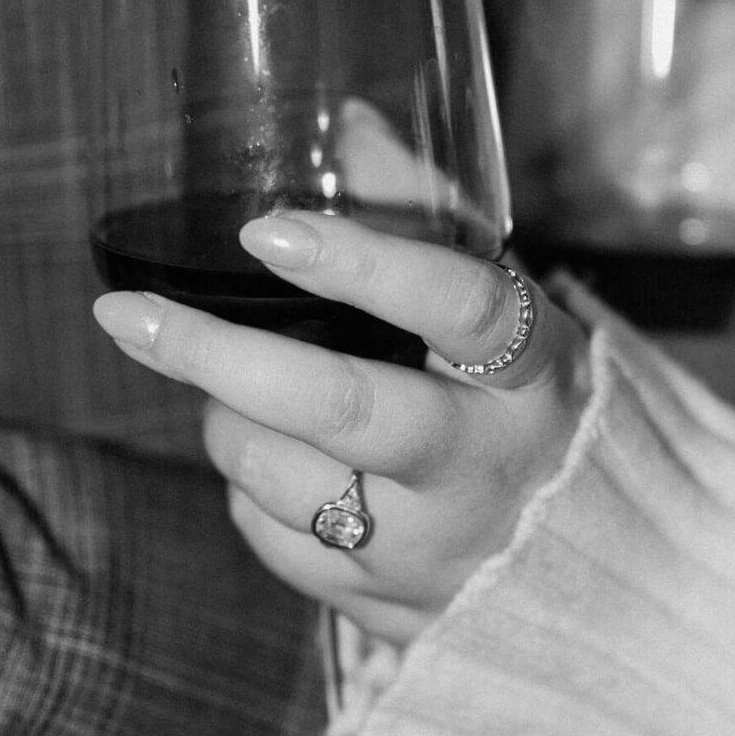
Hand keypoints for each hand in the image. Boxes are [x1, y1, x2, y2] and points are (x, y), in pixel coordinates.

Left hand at [92, 213, 591, 642]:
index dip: (360, 262)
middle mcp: (487, 468)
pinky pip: (276, 542)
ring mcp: (436, 551)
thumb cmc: (531, 407)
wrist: (608, 577)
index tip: (264, 229)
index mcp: (533, 374)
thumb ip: (430, 217)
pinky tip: (275, 461)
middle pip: (337, 406)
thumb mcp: (512, 309)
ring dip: (226, 420)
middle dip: (214, 353)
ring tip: (232, 390)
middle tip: (126, 314)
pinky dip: (250, 490)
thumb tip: (346, 125)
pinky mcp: (391, 610)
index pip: (456, 304)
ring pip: (282, 476)